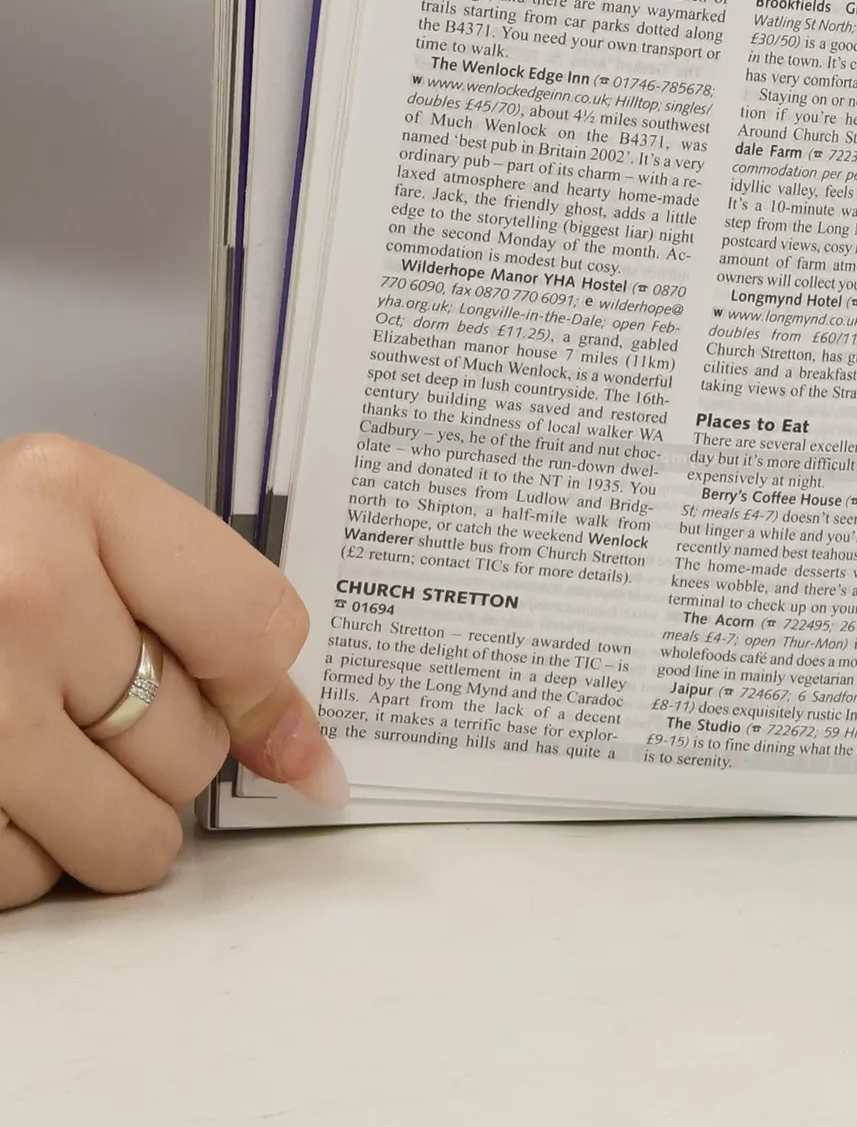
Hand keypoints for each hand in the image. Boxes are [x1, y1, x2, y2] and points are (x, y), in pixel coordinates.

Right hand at [0, 433, 344, 909]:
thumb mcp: (70, 529)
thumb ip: (204, 616)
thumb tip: (310, 760)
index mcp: (70, 494)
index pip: (256, 628)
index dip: (269, 693)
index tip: (274, 728)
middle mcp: (18, 591)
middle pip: (193, 746)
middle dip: (162, 753)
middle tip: (89, 706)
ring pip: (125, 837)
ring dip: (99, 822)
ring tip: (38, 753)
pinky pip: (24, 879)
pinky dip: (19, 857)